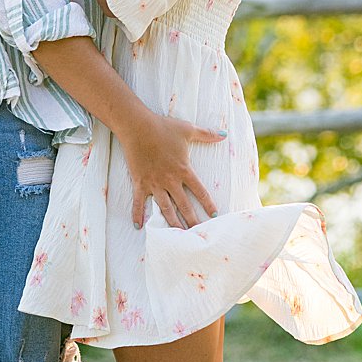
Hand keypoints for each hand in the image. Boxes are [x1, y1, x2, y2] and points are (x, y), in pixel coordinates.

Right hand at [119, 111, 224, 230]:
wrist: (138, 126)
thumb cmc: (163, 127)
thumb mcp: (188, 129)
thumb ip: (207, 134)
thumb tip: (224, 134)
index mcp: (183, 170)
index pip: (200, 191)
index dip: (208, 204)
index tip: (214, 215)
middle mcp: (170, 180)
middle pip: (184, 205)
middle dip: (192, 221)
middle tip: (198, 235)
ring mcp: (154, 183)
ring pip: (165, 208)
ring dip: (171, 223)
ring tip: (177, 236)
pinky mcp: (140, 183)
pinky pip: (138, 202)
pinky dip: (137, 214)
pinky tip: (138, 226)